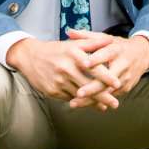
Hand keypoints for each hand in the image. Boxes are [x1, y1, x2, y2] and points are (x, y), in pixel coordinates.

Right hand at [5, 35, 120, 109]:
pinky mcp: (52, 91)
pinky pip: (69, 98)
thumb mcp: (72, 44)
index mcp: (73, 54)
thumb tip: (110, 41)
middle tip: (115, 104)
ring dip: (92, 102)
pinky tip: (88, 105)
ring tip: (105, 106)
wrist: (30, 57)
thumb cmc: (55, 50)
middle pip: (88, 85)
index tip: (118, 84)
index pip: (93, 67)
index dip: (106, 77)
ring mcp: (58, 81)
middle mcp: (66, 68)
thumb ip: (92, 43)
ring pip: (79, 95)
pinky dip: (79, 102)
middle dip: (103, 96)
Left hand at [68, 29, 148, 101]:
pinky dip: (96, 102)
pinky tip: (83, 105)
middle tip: (78, 93)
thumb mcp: (106, 39)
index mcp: (116, 49)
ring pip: (107, 91)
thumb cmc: (119, 46)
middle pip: (107, 79)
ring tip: (75, 103)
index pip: (106, 54)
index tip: (84, 64)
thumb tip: (69, 32)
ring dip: (91, 99)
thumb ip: (87, 36)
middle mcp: (123, 65)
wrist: (142, 55)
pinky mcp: (126, 89)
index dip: (96, 59)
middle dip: (92, 87)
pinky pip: (109, 97)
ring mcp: (125, 78)